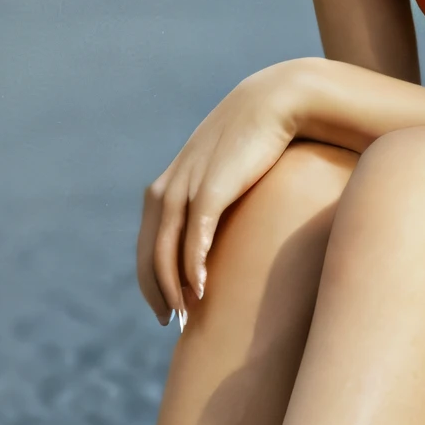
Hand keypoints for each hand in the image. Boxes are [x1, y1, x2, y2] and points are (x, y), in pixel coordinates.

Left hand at [136, 61, 314, 322]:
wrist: (276, 101)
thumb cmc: (258, 141)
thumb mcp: (229, 172)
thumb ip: (218, 198)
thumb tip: (227, 231)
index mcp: (168, 186)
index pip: (147, 242)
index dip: (151, 278)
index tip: (166, 308)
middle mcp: (168, 188)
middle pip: (149, 252)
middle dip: (157, 290)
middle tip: (171, 322)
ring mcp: (187, 188)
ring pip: (165, 250)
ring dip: (172, 287)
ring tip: (185, 316)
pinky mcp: (212, 188)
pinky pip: (194, 237)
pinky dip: (193, 267)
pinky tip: (201, 290)